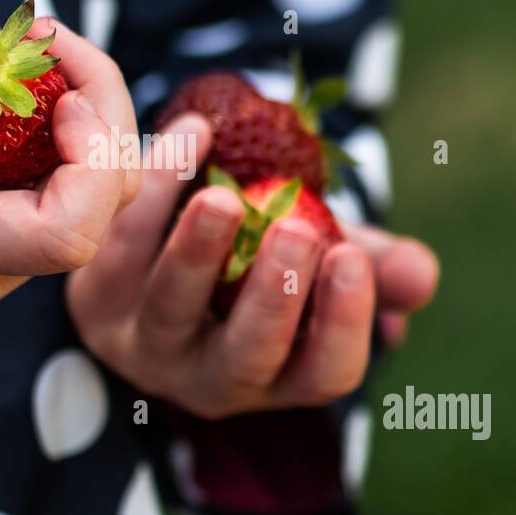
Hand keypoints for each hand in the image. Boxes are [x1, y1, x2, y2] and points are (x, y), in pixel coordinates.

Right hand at [0, 19, 138, 306]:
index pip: (67, 233)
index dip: (91, 160)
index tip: (61, 90)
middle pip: (102, 204)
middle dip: (101, 111)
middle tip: (47, 35)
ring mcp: (0, 253)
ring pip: (97, 192)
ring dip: (87, 108)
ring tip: (34, 43)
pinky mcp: (1, 230)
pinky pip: (67, 181)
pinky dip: (64, 121)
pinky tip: (24, 72)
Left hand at [67, 114, 437, 418]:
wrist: (154, 252)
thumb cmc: (257, 263)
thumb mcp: (319, 263)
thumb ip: (372, 266)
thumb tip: (421, 276)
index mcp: (279, 377)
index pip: (322, 374)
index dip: (342, 324)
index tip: (352, 258)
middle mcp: (209, 379)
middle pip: (244, 356)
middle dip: (273, 297)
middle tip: (298, 231)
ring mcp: (144, 345)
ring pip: (170, 309)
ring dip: (198, 252)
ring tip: (224, 200)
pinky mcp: (94, 298)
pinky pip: (123, 245)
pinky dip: (156, 188)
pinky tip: (192, 134)